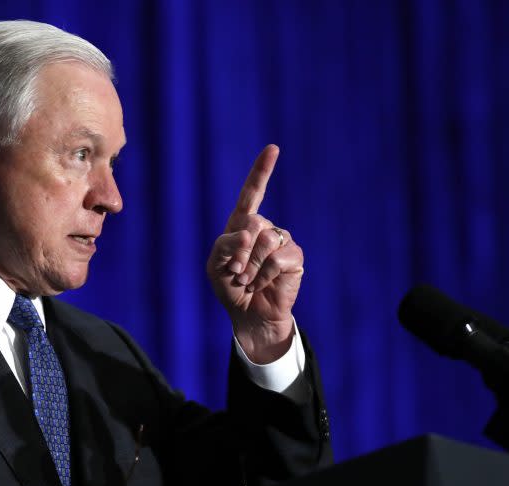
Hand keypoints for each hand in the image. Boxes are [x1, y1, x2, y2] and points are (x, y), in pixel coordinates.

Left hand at [206, 145, 303, 363]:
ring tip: (247, 281)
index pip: (252, 193)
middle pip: (253, 222)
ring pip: (265, 241)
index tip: (273, 148)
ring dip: (250, 267)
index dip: (262, 171)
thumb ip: (224, 245)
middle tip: (235, 273)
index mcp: (242, 225)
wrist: (248, 314)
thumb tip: (248, 233)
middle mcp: (264, 228)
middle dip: (239, 252)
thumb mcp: (215, 267)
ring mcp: (281, 242)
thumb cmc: (229, 287)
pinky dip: (263, 275)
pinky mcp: (294, 258)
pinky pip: (278, 259)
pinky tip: (261, 284)